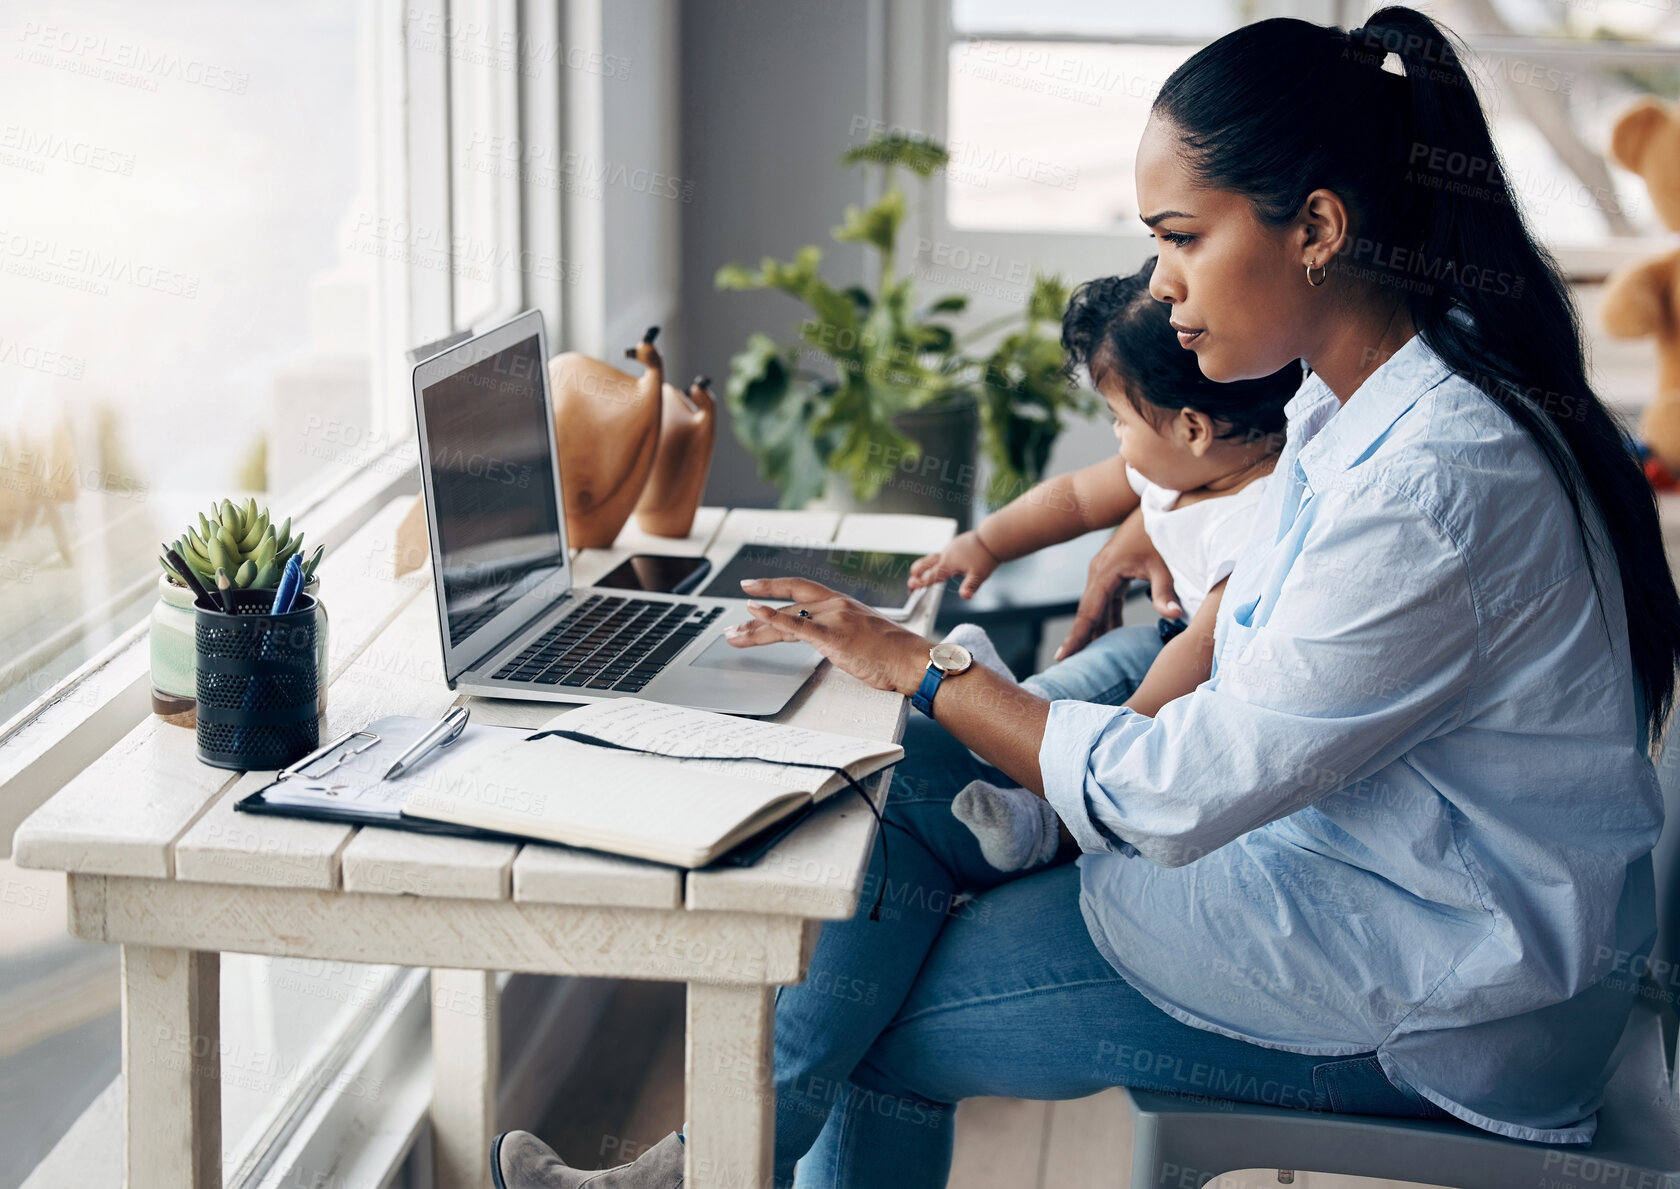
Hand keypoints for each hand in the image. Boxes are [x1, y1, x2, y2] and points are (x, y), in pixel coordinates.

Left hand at [724, 576, 929, 694]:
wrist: (913, 661)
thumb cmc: (894, 654)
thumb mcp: (862, 636)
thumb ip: (840, 634)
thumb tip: (825, 642)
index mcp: (842, 604)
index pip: (800, 590)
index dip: (774, 588)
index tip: (752, 590)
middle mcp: (835, 605)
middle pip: (787, 605)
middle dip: (755, 613)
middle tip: (733, 623)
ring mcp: (834, 619)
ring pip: (785, 619)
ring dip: (755, 629)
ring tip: (734, 636)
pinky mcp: (833, 635)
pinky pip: (796, 625)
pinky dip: (772, 618)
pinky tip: (754, 614)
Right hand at [907, 530, 999, 598]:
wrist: (992, 538)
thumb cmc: (985, 557)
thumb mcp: (979, 575)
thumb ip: (970, 586)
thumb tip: (965, 596)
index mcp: (948, 564)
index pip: (931, 576)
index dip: (920, 582)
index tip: (911, 586)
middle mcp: (946, 555)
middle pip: (925, 563)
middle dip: (916, 572)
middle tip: (911, 583)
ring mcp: (949, 548)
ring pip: (933, 558)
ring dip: (926, 566)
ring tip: (923, 574)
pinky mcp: (954, 544)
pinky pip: (943, 554)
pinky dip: (938, 561)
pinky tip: (946, 565)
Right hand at [1055, 508, 1180, 661]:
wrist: (1159, 506)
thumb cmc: (1160, 534)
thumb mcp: (1163, 564)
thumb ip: (1165, 592)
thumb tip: (1174, 616)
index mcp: (1106, 572)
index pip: (1088, 613)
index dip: (1077, 637)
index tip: (1062, 657)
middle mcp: (1098, 572)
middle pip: (1086, 612)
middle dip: (1079, 638)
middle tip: (1068, 664)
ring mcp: (1103, 570)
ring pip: (1095, 606)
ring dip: (1093, 628)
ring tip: (1088, 656)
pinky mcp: (1113, 570)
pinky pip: (1105, 599)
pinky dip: (1105, 616)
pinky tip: (1110, 635)